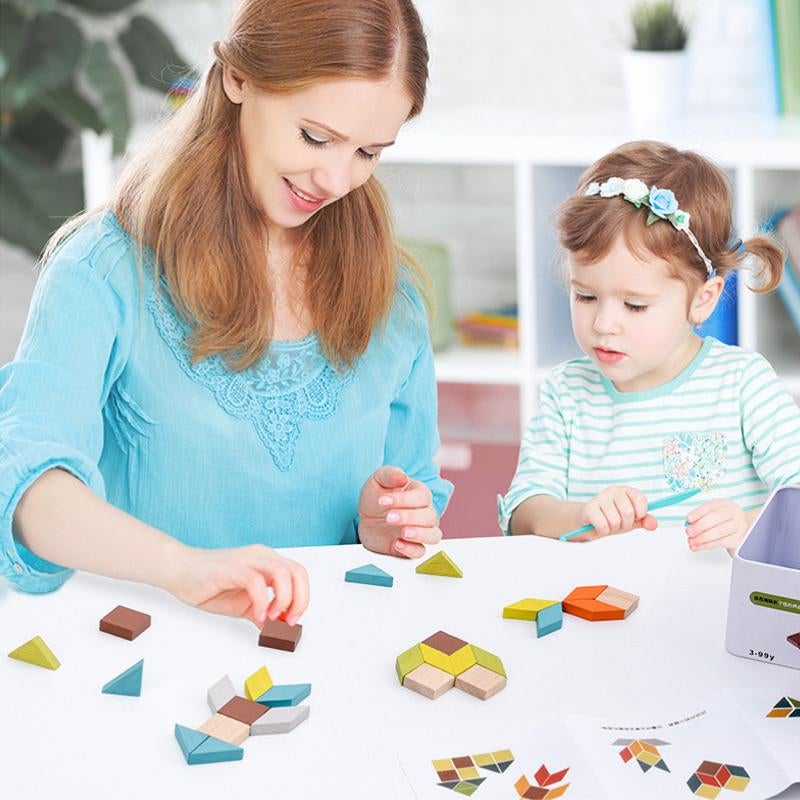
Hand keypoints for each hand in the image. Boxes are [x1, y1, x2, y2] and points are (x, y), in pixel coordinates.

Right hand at [167, 543, 308, 627]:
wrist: (178, 571)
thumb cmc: (209, 584)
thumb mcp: (242, 604)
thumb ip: (261, 612)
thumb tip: (278, 628)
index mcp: (267, 562)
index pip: (299, 575)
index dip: (302, 598)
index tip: (291, 620)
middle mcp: (261, 556)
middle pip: (297, 572)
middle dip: (299, 600)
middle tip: (287, 621)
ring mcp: (247, 559)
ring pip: (282, 572)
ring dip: (283, 599)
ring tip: (270, 617)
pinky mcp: (231, 567)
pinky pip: (256, 581)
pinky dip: (262, 601)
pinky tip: (256, 614)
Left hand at [357, 465, 441, 557]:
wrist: (366, 518)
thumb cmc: (376, 496)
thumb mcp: (378, 480)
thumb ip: (390, 474)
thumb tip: (402, 477)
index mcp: (419, 494)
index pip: (422, 497)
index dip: (404, 499)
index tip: (383, 500)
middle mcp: (424, 513)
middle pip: (430, 516)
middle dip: (409, 517)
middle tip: (388, 517)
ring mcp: (420, 531)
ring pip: (434, 535)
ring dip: (419, 534)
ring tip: (402, 532)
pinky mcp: (411, 547)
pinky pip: (420, 551)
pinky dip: (411, 549)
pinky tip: (397, 543)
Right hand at [578, 485, 657, 538]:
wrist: (590, 521)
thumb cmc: (613, 517)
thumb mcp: (632, 520)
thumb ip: (645, 521)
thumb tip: (654, 524)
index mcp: (626, 490)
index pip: (640, 499)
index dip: (640, 513)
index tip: (635, 517)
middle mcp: (613, 490)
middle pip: (628, 512)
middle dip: (625, 524)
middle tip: (619, 523)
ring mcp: (600, 497)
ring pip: (615, 521)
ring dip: (613, 528)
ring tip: (608, 524)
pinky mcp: (589, 507)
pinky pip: (602, 525)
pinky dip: (603, 531)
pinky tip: (599, 526)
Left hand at [685, 499, 751, 552]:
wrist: (740, 530)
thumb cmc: (722, 521)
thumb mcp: (711, 514)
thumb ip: (700, 517)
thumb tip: (689, 523)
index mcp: (724, 504)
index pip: (710, 506)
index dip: (698, 513)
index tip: (688, 519)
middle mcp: (733, 513)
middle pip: (717, 517)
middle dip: (700, 525)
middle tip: (689, 531)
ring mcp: (738, 526)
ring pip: (720, 531)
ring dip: (702, 538)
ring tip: (691, 541)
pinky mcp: (738, 539)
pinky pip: (721, 543)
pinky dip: (707, 545)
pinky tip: (698, 546)